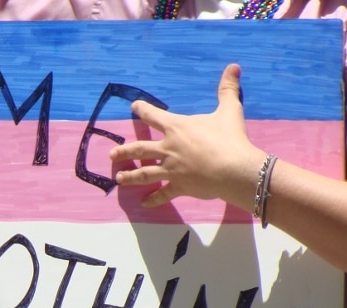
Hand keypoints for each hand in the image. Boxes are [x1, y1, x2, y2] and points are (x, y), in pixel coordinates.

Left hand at [110, 64, 264, 210]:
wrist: (233, 168)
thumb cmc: (230, 138)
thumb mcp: (229, 110)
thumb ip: (227, 89)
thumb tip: (234, 66)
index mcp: (176, 128)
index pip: (153, 116)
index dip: (142, 110)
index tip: (133, 107)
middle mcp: (168, 148)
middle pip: (140, 149)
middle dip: (124, 151)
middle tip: (112, 154)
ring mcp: (171, 169)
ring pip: (144, 173)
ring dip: (130, 176)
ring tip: (119, 178)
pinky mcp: (179, 186)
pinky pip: (163, 194)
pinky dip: (153, 199)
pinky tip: (144, 203)